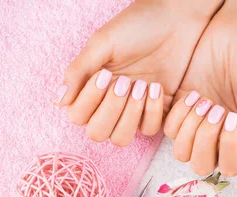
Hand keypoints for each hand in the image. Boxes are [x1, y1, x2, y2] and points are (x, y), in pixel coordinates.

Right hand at [54, 0, 221, 145]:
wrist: (178, 18)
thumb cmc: (137, 25)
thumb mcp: (103, 42)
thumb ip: (79, 71)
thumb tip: (58, 102)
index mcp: (91, 87)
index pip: (77, 116)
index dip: (89, 101)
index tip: (105, 75)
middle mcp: (108, 103)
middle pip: (97, 133)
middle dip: (110, 110)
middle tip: (125, 83)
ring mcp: (132, 110)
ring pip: (120, 138)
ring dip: (130, 116)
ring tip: (142, 86)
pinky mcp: (156, 111)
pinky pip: (148, 130)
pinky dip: (152, 112)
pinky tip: (157, 86)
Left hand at [164, 0, 236, 178]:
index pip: (230, 167)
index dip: (227, 149)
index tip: (233, 118)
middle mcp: (218, 139)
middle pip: (201, 164)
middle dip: (206, 139)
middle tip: (217, 108)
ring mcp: (197, 127)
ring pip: (181, 152)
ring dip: (191, 128)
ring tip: (204, 100)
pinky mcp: (179, 112)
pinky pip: (168, 129)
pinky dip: (179, 114)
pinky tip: (193, 93)